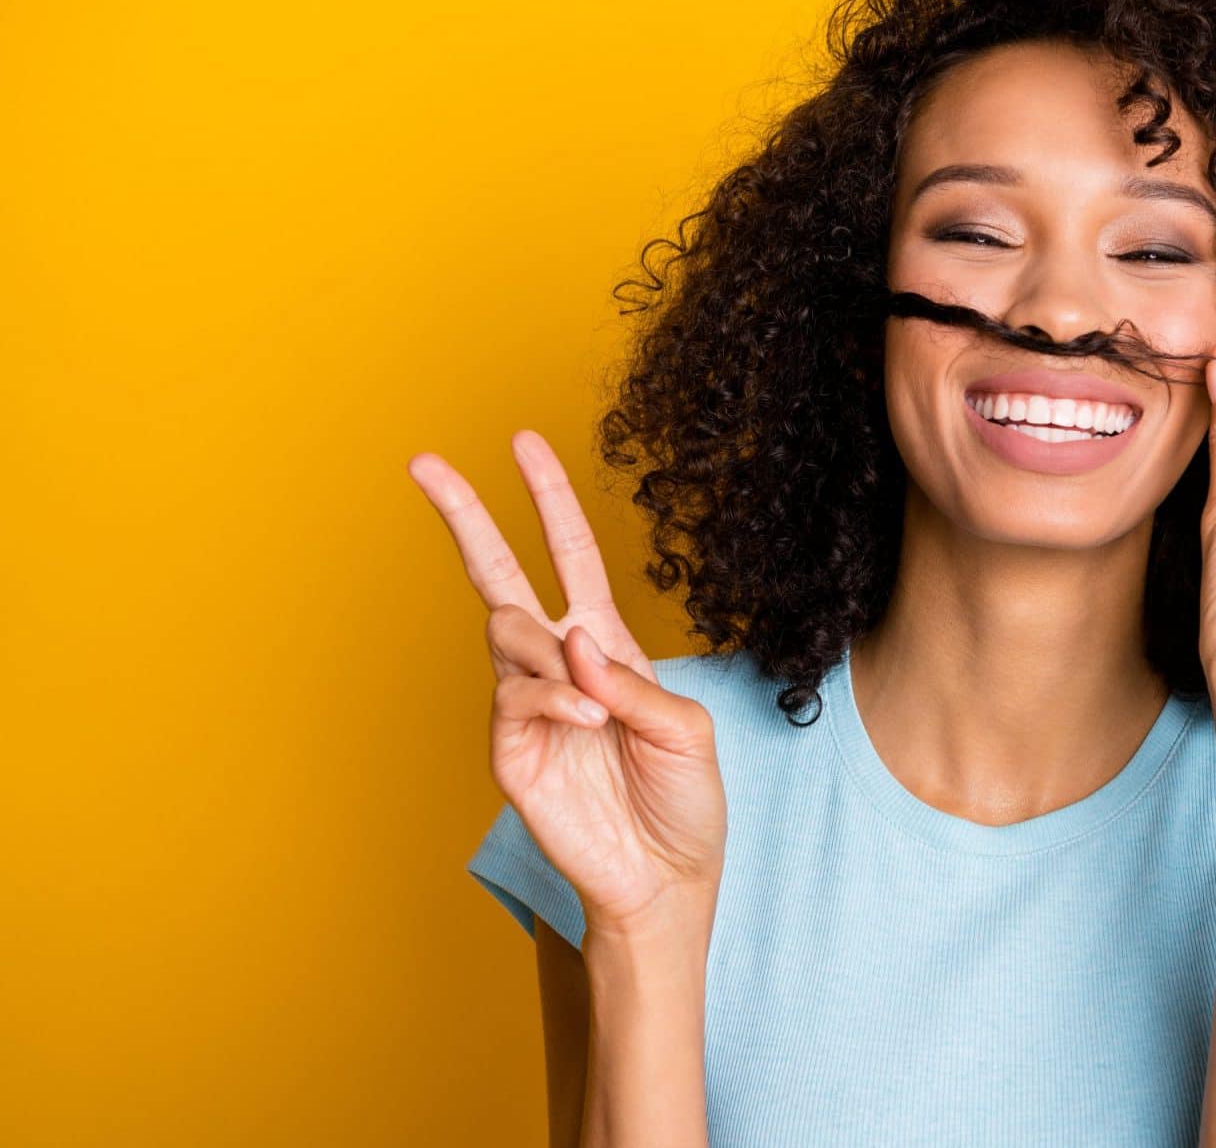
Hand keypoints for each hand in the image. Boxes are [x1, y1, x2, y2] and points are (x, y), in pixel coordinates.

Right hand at [408, 430, 726, 929]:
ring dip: (553, 656)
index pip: (568, 555)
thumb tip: (571, 644)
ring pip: (508, 634)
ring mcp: (526, 706)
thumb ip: (633, 683)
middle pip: (498, 574)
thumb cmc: (684, 802)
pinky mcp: (509, 751)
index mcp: (605, 646)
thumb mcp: (686, 730)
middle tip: (423, 462)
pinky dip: (556, 700)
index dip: (548, 499)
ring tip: (597, 707)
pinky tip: (588, 724)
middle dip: (464, 515)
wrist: (666, 879)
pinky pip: (516, 697)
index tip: (521, 442)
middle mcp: (558, 666)